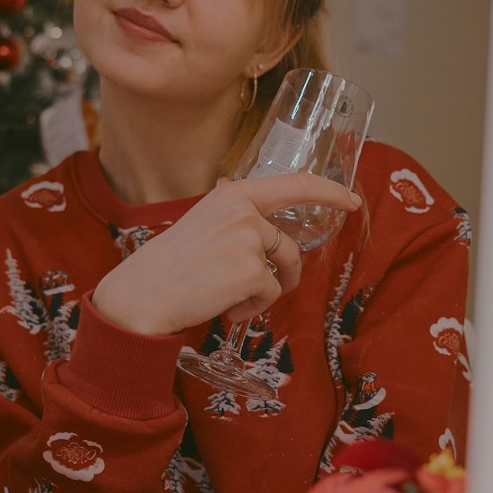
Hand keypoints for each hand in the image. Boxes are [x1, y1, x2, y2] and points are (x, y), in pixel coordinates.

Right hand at [91, 174, 360, 335]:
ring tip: (232, 300)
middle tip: (268, 291)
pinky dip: (251, 308)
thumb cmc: (169, 265)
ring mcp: (248, 240)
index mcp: (232, 194)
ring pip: (281, 271)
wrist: (141, 296)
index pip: (294, 184)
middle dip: (286, 273)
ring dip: (265, 292)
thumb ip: (234, 215)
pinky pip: (270, 295)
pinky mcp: (250, 272)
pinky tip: (224, 308)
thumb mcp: (201, 222)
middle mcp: (243, 211)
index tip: (351, 200)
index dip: (328, 192)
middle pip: (288, 245)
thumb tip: (255, 207)